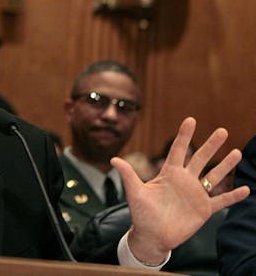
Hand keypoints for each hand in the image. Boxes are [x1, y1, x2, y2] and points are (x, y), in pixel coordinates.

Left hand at [112, 117, 248, 264]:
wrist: (152, 236)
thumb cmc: (142, 214)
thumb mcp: (135, 193)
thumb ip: (128, 175)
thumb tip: (113, 159)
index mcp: (168, 174)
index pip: (177, 150)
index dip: (184, 135)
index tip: (191, 119)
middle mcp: (184, 181)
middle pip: (199, 158)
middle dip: (210, 145)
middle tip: (222, 130)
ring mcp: (195, 194)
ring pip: (213, 176)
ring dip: (225, 165)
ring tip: (237, 152)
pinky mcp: (203, 209)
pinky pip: (221, 201)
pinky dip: (233, 196)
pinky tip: (246, 189)